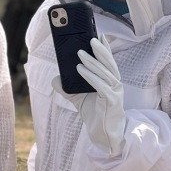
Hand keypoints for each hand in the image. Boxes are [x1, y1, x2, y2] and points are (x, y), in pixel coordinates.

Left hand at [53, 36, 125, 155]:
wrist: (104, 135)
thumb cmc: (95, 114)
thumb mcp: (79, 100)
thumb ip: (68, 89)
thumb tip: (55, 79)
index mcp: (110, 82)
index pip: (108, 62)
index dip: (105, 49)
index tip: (99, 36)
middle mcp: (115, 85)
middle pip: (109, 64)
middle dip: (100, 51)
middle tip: (90, 39)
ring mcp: (116, 93)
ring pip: (105, 73)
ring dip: (92, 62)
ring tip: (81, 54)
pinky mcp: (112, 101)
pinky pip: (101, 86)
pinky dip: (91, 77)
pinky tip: (81, 70)